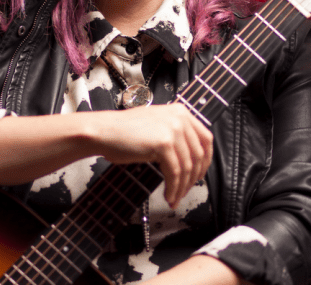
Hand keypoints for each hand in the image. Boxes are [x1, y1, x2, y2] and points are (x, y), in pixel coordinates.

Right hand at [89, 104, 212, 207]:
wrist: (103, 131)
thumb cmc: (124, 132)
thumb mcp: (157, 125)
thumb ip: (175, 134)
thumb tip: (191, 159)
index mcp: (181, 112)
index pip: (206, 139)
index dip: (205, 161)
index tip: (199, 175)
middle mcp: (180, 117)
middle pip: (199, 155)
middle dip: (193, 178)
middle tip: (185, 191)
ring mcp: (173, 129)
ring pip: (187, 167)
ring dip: (182, 187)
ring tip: (174, 197)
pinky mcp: (164, 143)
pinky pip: (174, 173)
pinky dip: (173, 188)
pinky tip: (168, 195)